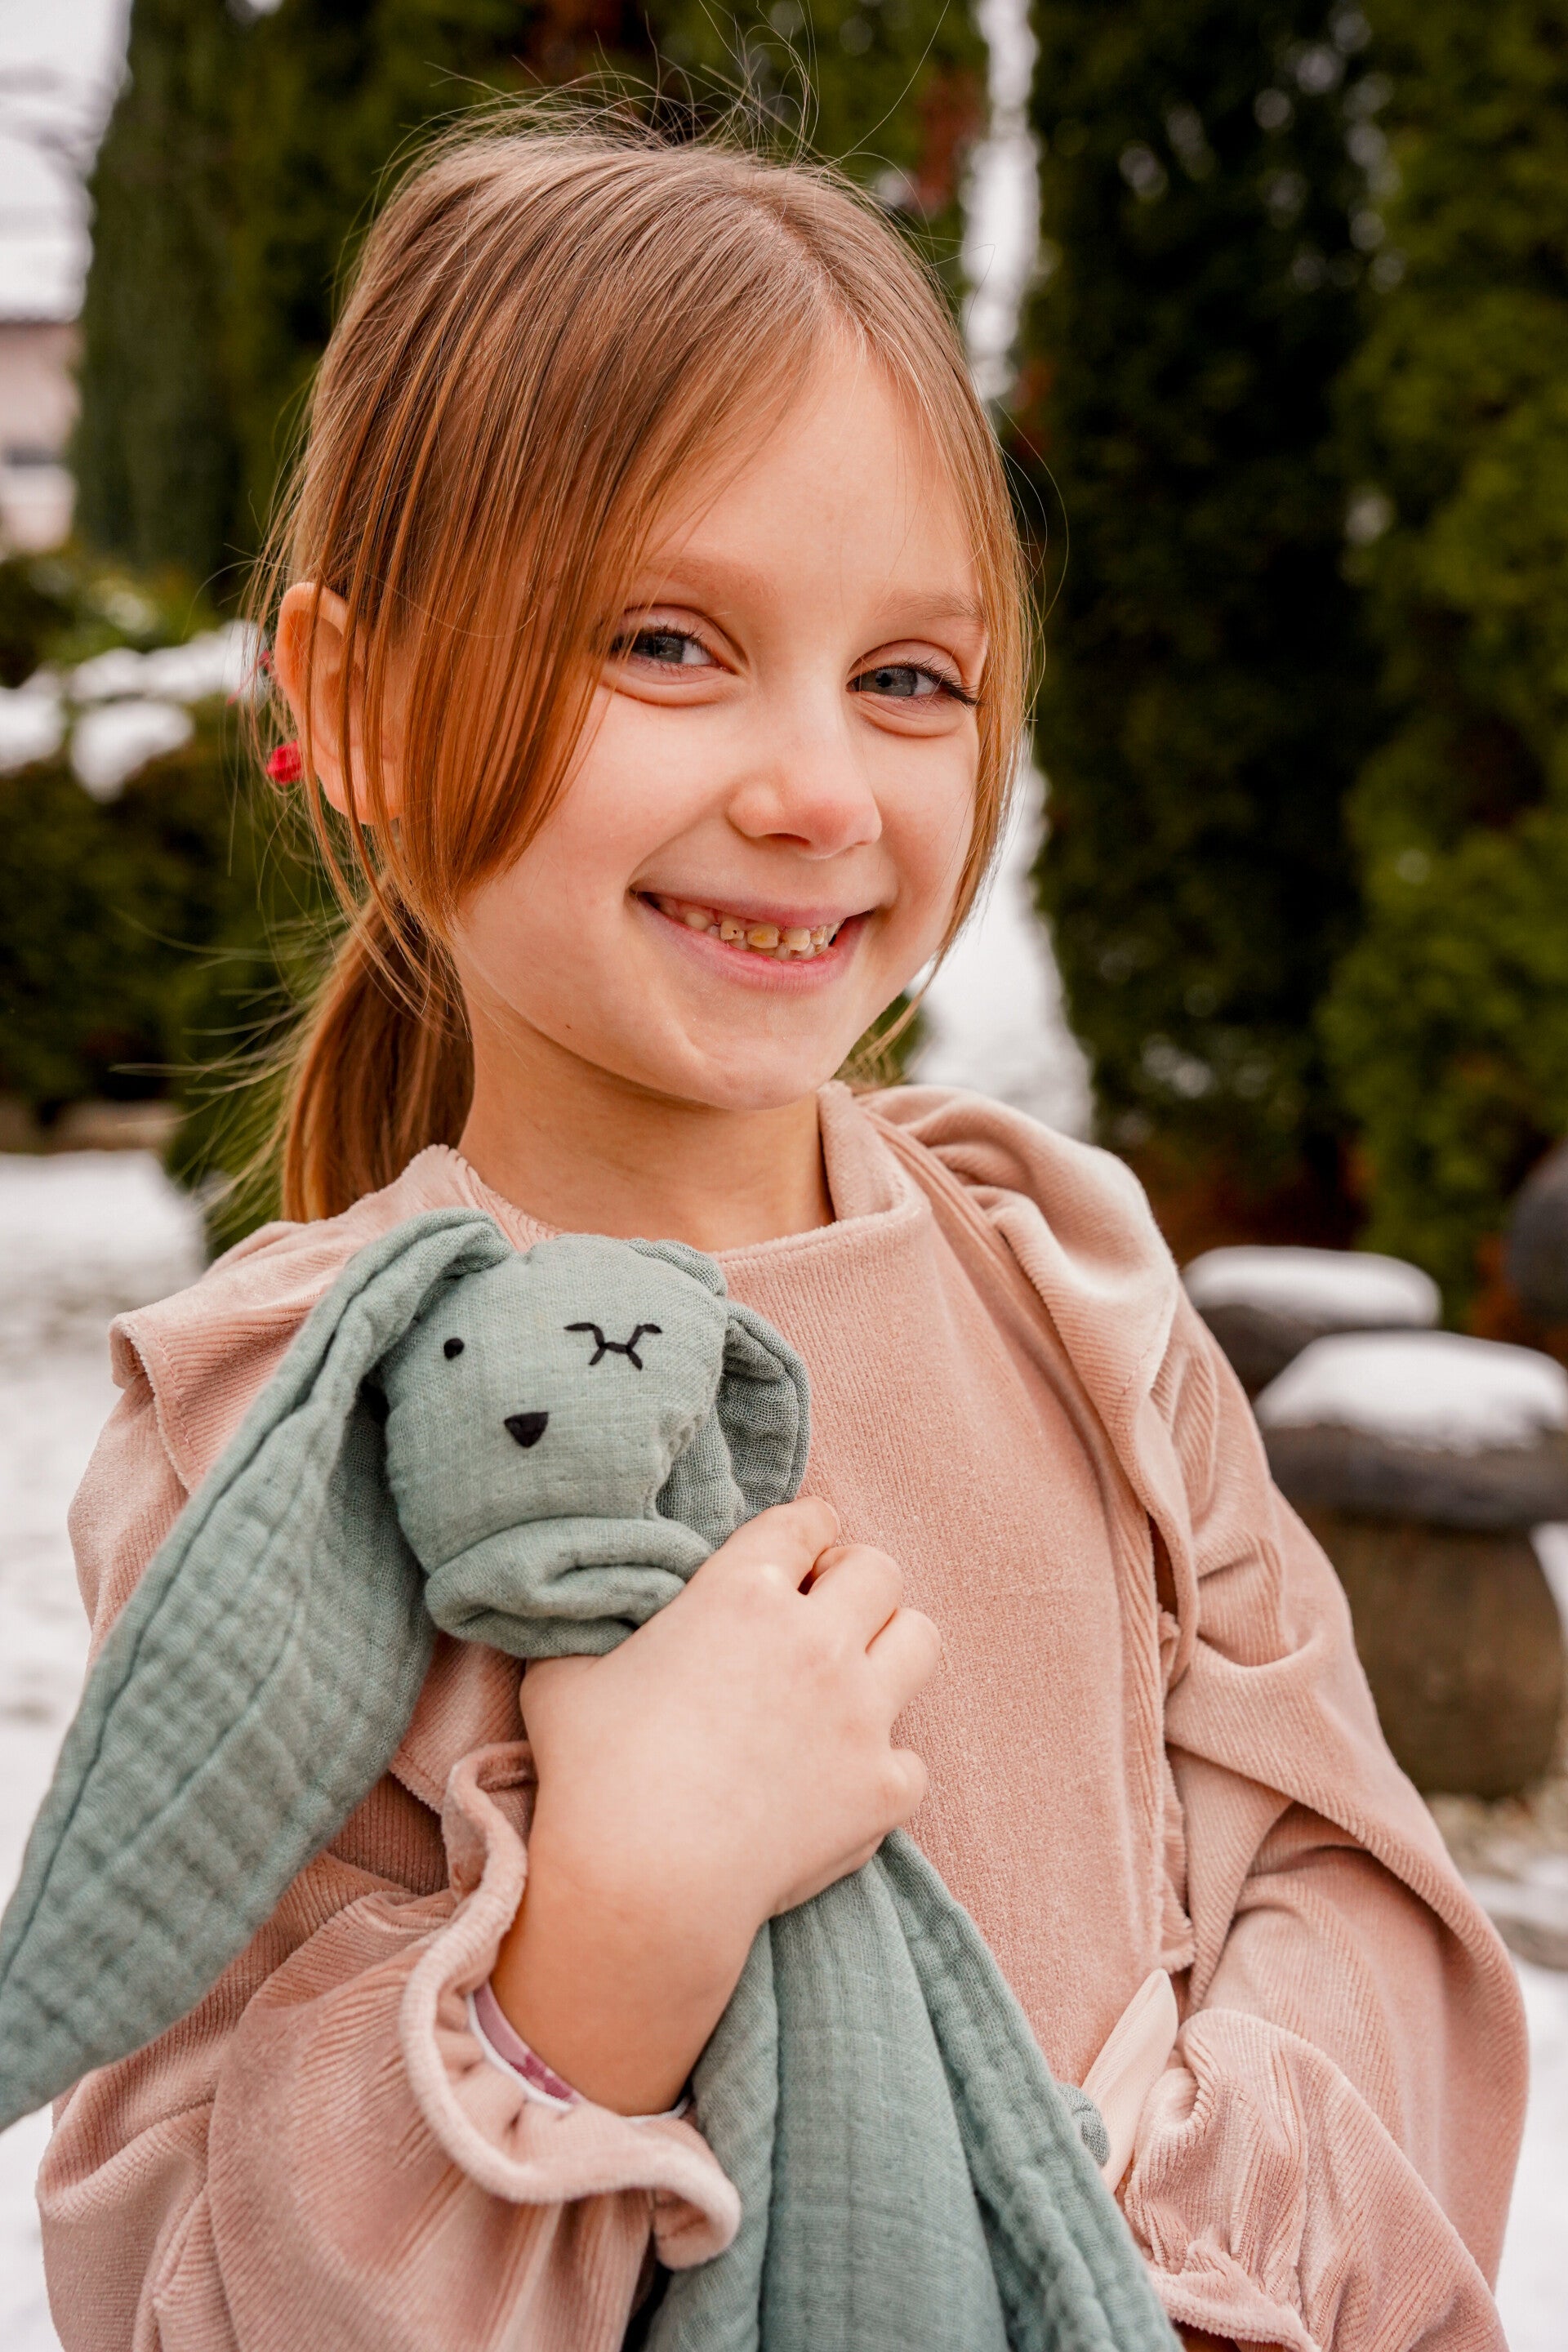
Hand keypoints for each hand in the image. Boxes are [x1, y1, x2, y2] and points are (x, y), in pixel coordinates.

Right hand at [490, 1497, 939, 2111]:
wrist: (643, 1885)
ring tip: (854, 1676)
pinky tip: (841, 1781)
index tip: (805, 1544)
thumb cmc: (593, 1776)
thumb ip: (586, 1628)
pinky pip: (911, 1757)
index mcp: (742, 1593)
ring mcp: (861, 1713)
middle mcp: (816, 1639)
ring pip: (920, 1639)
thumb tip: (577, 1611)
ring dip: (888, 1648)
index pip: (804, 1523)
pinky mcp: (884, 1787)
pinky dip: (882, 1766)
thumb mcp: (563, 1676)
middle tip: (828, 1608)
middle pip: (877, 1570)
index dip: (807, 1527)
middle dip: (853, 1580)